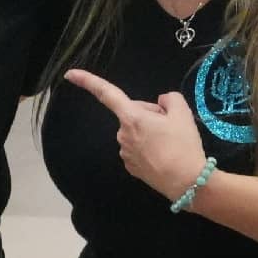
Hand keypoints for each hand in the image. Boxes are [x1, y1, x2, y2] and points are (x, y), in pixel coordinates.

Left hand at [65, 69, 207, 200]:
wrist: (187, 183)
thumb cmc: (183, 146)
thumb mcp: (183, 114)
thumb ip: (169, 99)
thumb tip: (160, 104)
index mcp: (131, 117)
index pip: (106, 93)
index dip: (88, 81)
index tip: (69, 74)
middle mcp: (122, 134)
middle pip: (133, 114)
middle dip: (150, 116)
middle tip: (171, 127)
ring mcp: (125, 153)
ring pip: (137, 132)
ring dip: (150, 133)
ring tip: (171, 144)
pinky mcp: (131, 167)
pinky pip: (138, 149)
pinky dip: (150, 148)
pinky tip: (165, 155)